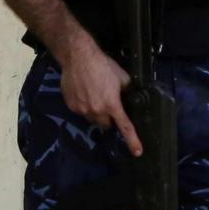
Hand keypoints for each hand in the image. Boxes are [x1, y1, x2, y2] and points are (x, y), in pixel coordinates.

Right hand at [59, 36, 140, 155]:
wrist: (78, 57)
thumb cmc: (102, 65)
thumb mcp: (121, 77)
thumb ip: (127, 90)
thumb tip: (130, 97)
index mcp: (112, 105)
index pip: (125, 127)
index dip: (132, 141)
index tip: (137, 152)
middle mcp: (97, 111)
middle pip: (106, 125)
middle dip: (109, 119)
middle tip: (109, 105)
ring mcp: (82, 110)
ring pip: (93, 119)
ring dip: (96, 113)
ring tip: (94, 96)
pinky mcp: (71, 106)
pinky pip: (81, 112)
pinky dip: (84, 106)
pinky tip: (84, 93)